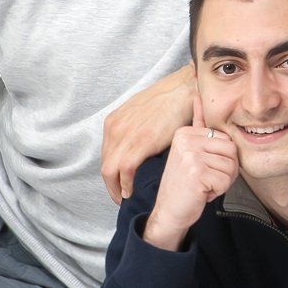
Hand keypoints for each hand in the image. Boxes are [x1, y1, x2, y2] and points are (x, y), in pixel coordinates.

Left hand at [102, 65, 196, 204]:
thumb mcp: (140, 113)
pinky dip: (126, 184)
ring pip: (110, 171)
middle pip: (105, 165)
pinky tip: (131, 191)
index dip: (110, 172)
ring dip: (116, 189)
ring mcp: (125, 135)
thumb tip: (134, 148)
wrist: (183, 91)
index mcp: (113, 121)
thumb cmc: (167, 101)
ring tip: (125, 197)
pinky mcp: (140, 143)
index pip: (106, 155)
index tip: (117, 183)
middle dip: (110, 185)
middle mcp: (114, 128)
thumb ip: (132, 130)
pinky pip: (125, 170)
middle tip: (119, 196)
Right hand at [143, 91, 239, 248]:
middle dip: (226, 170)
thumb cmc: (183, 184)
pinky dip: (218, 192)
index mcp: (185, 132)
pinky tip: (201, 193)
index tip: (202, 168)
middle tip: (205, 179)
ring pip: (231, 167)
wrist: (169, 212)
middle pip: (231, 150)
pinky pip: (226, 181)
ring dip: (221, 182)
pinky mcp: (196, 173)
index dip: (221, 159)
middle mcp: (186, 140)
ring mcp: (190, 156)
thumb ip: (198, 126)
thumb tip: (198, 95)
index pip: (226, 139)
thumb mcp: (189, 151)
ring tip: (202, 185)